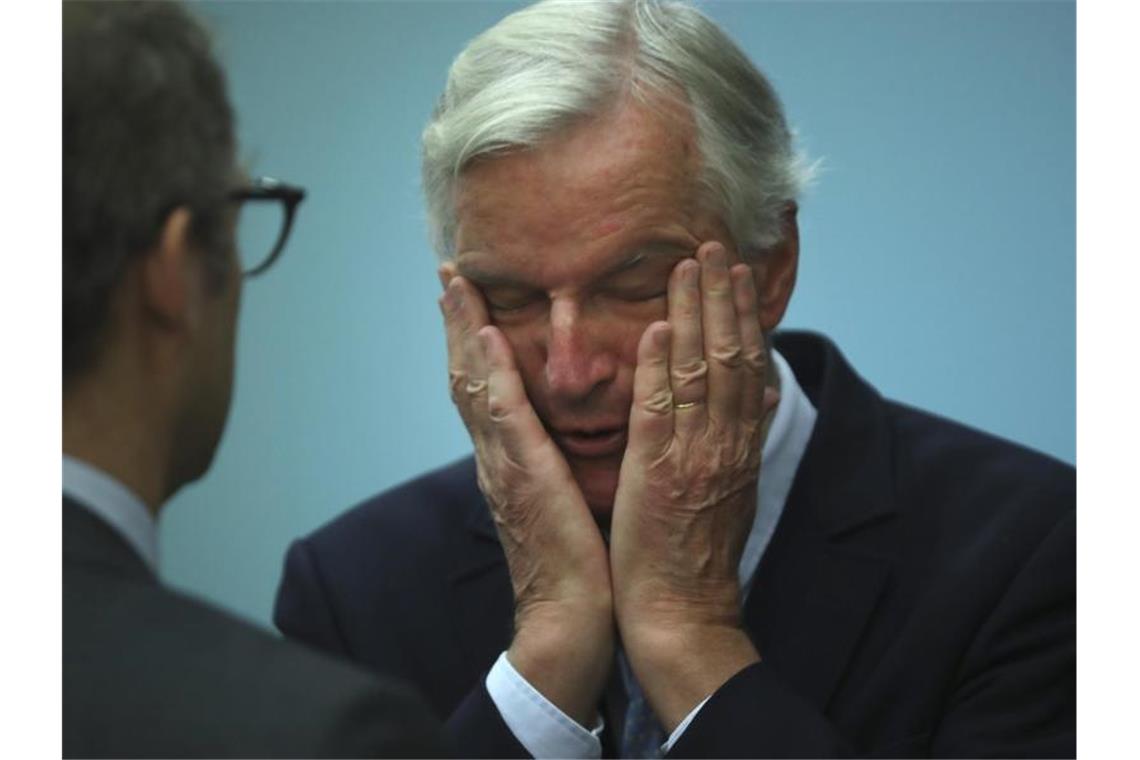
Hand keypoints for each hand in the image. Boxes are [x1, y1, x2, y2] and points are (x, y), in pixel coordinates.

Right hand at [438, 269, 612, 724]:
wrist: (566, 621)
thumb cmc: (575, 567)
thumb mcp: (560, 502)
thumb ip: (552, 465)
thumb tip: (561, 435)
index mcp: (506, 463)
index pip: (482, 390)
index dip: (472, 342)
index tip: (467, 299)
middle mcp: (495, 457)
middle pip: (467, 376)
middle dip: (457, 323)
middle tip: (448, 273)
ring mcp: (503, 465)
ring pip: (475, 385)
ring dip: (465, 331)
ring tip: (456, 284)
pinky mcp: (524, 477)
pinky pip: (506, 416)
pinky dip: (493, 374)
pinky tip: (489, 337)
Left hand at [609, 242, 778, 729]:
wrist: (683, 614)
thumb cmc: (698, 556)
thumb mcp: (733, 491)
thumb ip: (740, 439)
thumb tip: (756, 395)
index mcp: (739, 447)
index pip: (747, 367)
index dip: (743, 317)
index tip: (735, 274)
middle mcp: (725, 445)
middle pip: (730, 356)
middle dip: (722, 298)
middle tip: (713, 247)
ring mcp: (694, 457)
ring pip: (701, 373)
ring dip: (695, 315)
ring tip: (690, 266)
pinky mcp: (658, 475)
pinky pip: (662, 411)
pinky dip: (661, 367)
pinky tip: (657, 328)